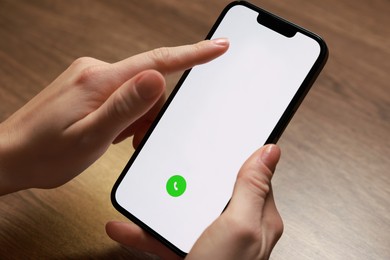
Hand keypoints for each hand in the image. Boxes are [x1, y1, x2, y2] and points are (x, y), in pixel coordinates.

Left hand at [0, 39, 228, 194]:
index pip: (156, 62)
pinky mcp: (88, 88)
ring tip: (113, 140)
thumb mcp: (91, 137)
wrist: (10, 157)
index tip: (218, 46)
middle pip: (147, 84)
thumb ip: (126, 107)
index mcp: (99, 80)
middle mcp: (96, 72)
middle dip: (148, 114)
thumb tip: (157, 78)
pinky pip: (121, 98)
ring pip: (136, 94)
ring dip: (134, 119)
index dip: (192, 54)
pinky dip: (123, 117)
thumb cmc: (45, 152)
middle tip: (130, 139)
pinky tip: (107, 133)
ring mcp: (91, 79)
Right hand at [106, 144, 282, 259]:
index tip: (223, 137)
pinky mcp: (189, 254)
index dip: (238, 156)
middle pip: (212, 191)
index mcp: (257, 219)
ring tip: (144, 191)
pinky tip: (127, 226)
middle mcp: (236, 229)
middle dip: (189, 179)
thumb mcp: (240, 227)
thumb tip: (270, 151)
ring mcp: (211, 242)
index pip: (252, 176)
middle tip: (175, 164)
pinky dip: (144, 231)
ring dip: (160, 203)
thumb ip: (252, 188)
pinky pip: (165, 236)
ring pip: (184, 211)